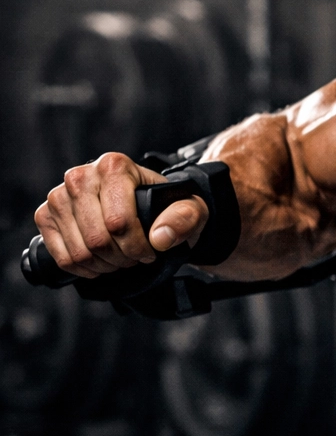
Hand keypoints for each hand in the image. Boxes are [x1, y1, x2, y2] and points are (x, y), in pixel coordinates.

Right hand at [34, 152, 207, 277]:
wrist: (148, 205)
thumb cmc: (167, 205)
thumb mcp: (191, 208)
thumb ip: (185, 218)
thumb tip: (160, 237)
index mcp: (114, 166)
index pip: (119, 222)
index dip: (137, 247)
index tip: (150, 252)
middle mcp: (80, 176)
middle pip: (97, 239)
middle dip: (122, 258)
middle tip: (135, 258)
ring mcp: (59, 196)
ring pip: (80, 251)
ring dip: (105, 265)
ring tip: (120, 259)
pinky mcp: (45, 215)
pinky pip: (61, 257)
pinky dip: (84, 268)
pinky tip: (100, 263)